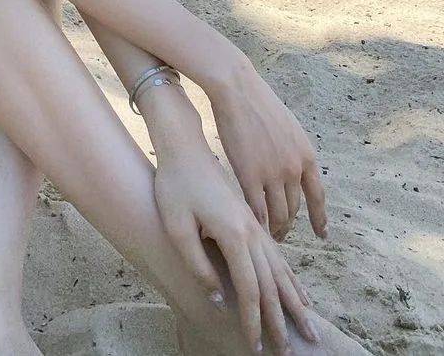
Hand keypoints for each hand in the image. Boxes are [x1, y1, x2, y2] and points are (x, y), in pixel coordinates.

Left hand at [153, 143, 321, 353]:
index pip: (250, 288)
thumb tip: (218, 300)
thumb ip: (198, 265)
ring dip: (294, 302)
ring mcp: (255, 224)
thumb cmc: (175, 187)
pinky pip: (278, 256)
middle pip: (272, 284)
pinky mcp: (252, 220)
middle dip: (281, 320)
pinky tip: (299, 293)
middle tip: (289, 353)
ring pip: (281, 270)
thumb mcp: (177, 227)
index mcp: (234, 233)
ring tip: (308, 327)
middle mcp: (252, 230)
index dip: (254, 321)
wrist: (184, 149)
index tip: (257, 346)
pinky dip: (291, 279)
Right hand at [207, 55, 327, 243]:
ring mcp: (272, 173)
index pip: (317, 197)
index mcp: (307, 156)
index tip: (322, 234)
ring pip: (278, 214)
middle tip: (283, 235)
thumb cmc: (258, 102)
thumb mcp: (288, 128)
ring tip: (268, 237)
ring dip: (275, 228)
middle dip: (289, 224)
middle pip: (295, 208)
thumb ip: (292, 151)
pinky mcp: (249, 174)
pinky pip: (257, 209)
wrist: (237, 88)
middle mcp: (294, 169)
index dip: (320, 218)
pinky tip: (253, 228)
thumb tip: (294, 168)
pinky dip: (256, 222)